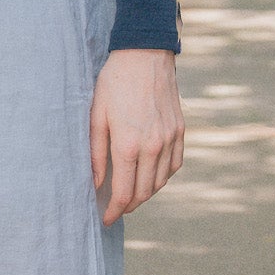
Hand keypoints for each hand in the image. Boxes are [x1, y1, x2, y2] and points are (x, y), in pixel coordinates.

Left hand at [91, 48, 183, 225]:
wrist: (145, 54)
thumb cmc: (114, 83)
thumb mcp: (96, 116)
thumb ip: (95, 154)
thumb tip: (95, 183)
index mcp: (129, 144)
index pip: (124, 192)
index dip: (115, 211)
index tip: (106, 220)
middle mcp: (153, 146)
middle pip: (144, 192)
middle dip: (129, 206)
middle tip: (116, 209)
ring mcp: (170, 138)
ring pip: (161, 181)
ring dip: (146, 193)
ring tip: (130, 194)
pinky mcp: (179, 130)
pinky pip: (174, 164)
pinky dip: (162, 176)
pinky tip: (150, 175)